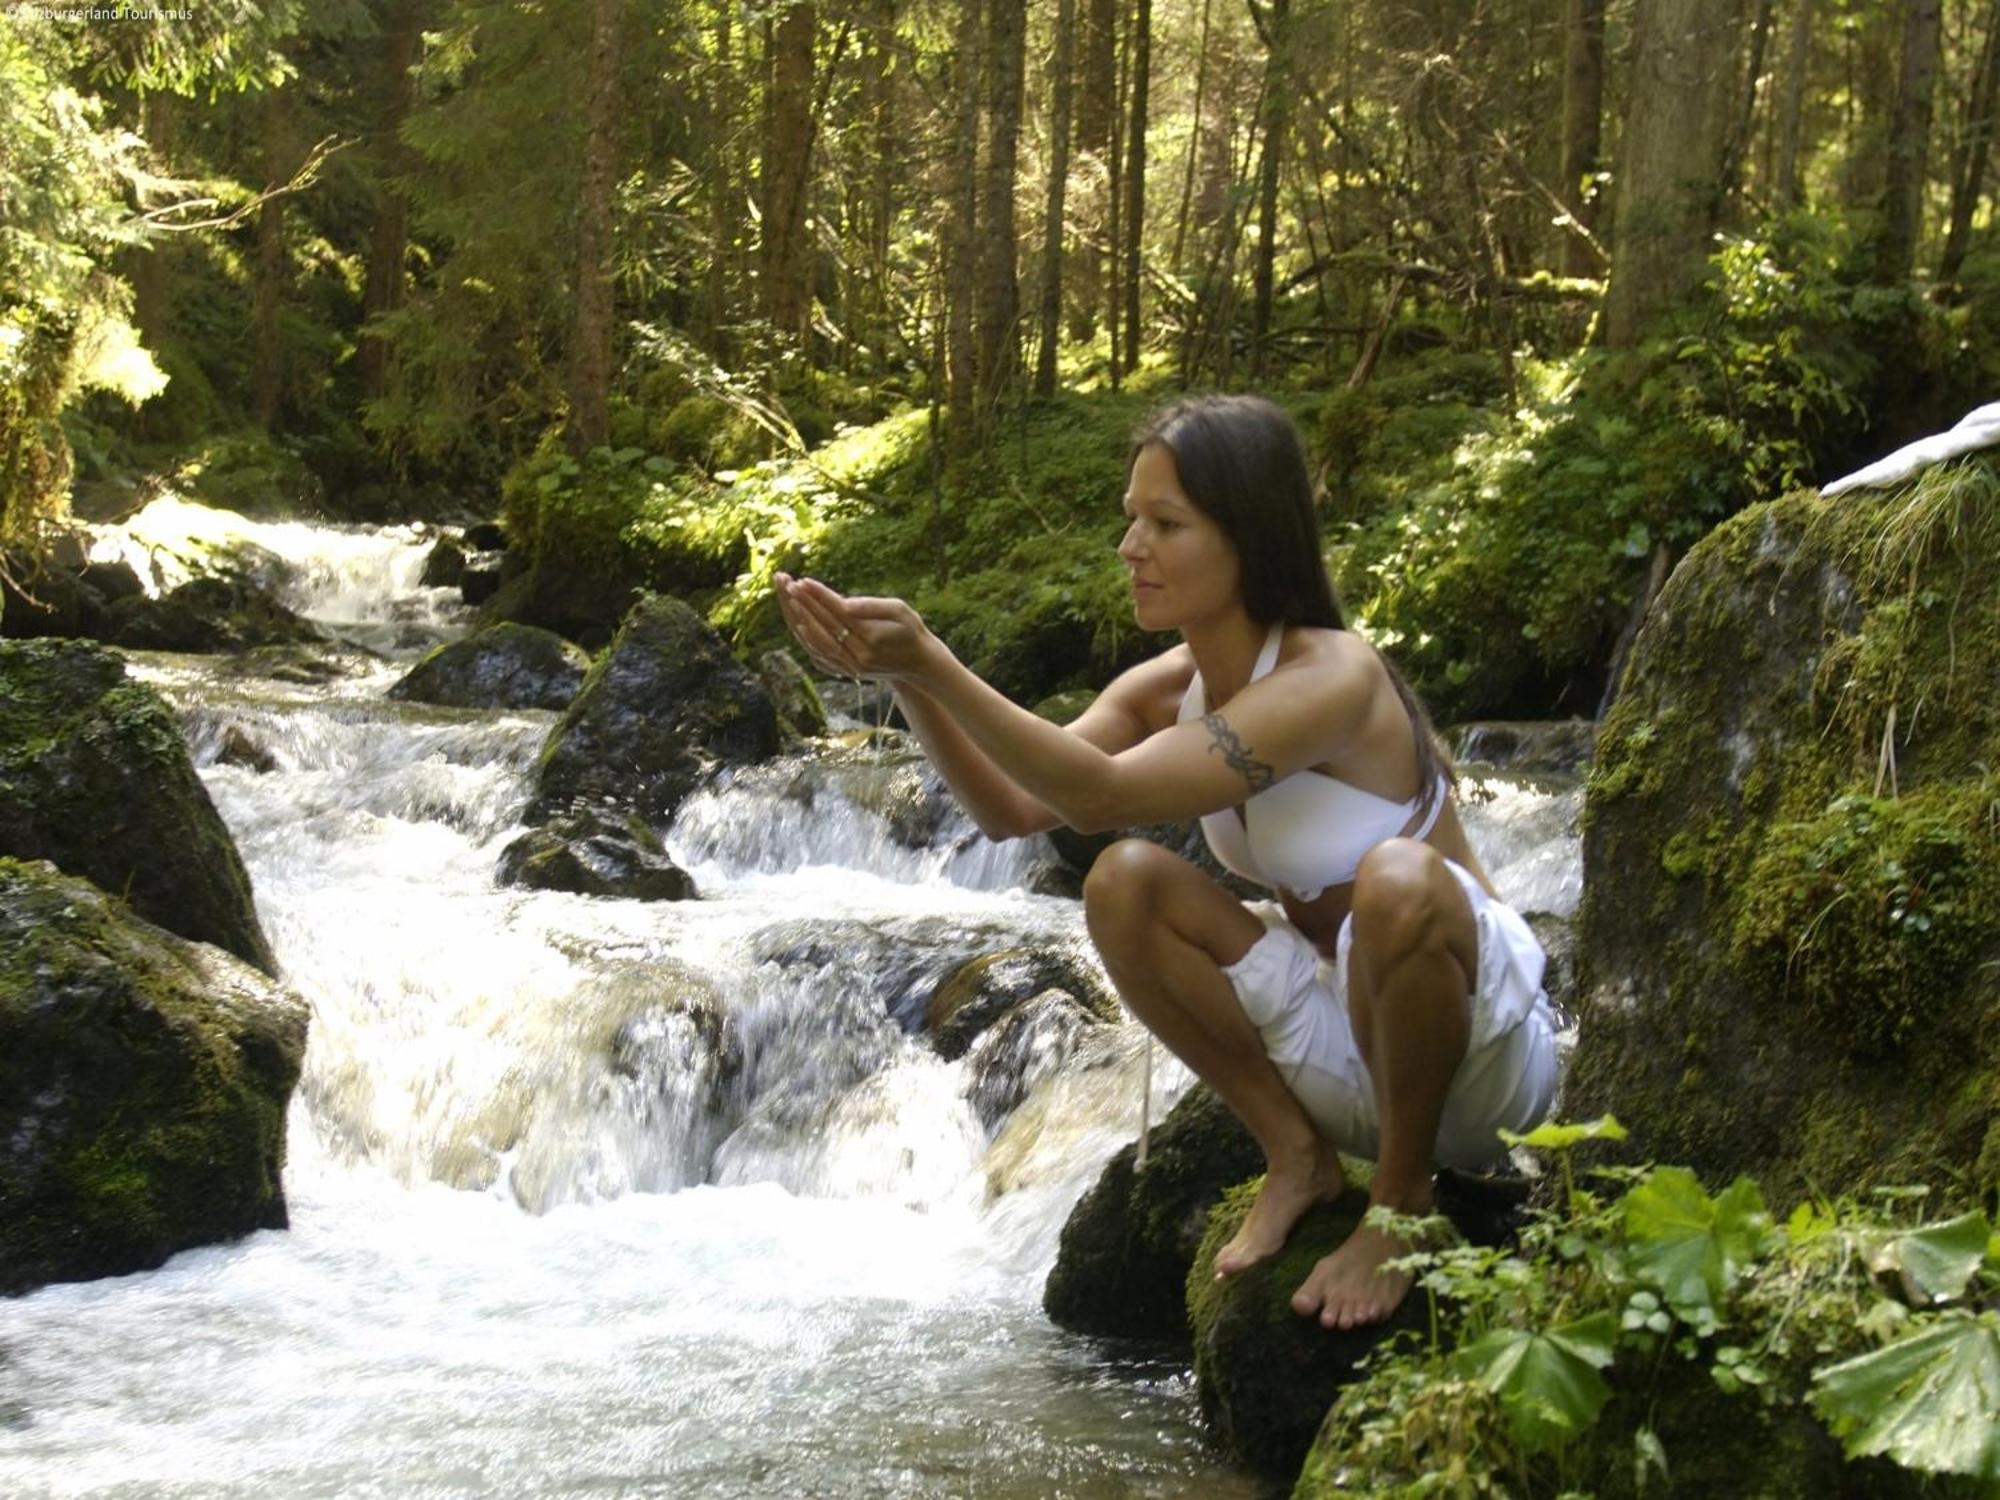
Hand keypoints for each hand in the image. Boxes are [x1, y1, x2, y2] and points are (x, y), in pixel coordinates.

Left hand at [773, 573, 932, 682]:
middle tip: (786, 583)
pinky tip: (797, 623)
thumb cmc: (912, 631)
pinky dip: (807, 639)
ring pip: (816, 642)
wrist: (919, 664)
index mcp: (870, 638)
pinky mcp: (846, 671)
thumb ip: (872, 606)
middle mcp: (857, 655)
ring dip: (799, 619)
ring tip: (787, 598)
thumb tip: (844, 603)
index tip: (802, 580)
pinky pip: (820, 655)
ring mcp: (850, 667)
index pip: (837, 612)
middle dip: (803, 603)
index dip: (819, 596)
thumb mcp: (901, 611)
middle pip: (823, 626)